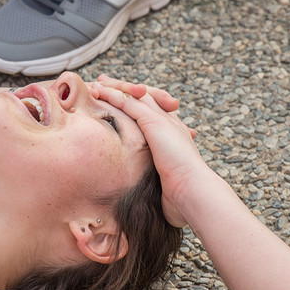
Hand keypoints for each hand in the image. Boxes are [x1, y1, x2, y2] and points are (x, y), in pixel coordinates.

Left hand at [90, 77, 210, 227]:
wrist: (194, 193)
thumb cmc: (182, 200)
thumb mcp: (167, 189)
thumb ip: (158, 188)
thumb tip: (152, 206)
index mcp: (175, 137)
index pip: (153, 114)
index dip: (135, 106)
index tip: (120, 104)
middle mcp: (170, 124)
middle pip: (144, 98)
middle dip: (123, 89)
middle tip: (104, 83)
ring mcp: (162, 121)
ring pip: (135, 95)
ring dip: (114, 87)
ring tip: (95, 83)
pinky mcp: (153, 122)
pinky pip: (127, 101)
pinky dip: (111, 94)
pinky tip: (96, 90)